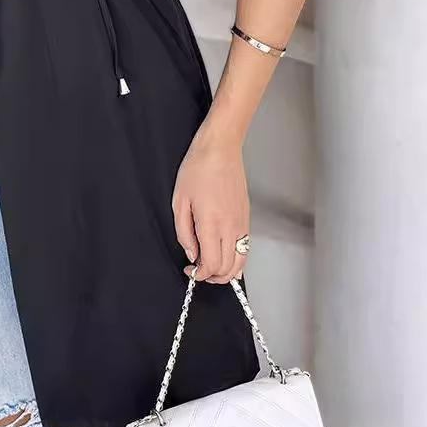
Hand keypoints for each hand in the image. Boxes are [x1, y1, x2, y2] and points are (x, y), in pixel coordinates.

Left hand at [171, 120, 249, 284]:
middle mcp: (231, 227)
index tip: (189, 271)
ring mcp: (242, 224)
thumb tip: (192, 253)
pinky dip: (237, 260)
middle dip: (211, 276)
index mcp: (212, 224)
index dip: (199, 275)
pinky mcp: (246, 218)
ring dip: (226, 272)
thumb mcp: (179, 201)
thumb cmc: (198, 169)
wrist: (220, 150)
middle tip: (198, 271)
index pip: (210, 264)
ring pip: (240, 262)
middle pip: (227, 268)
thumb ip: (184, 233)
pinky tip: (227, 259)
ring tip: (211, 268)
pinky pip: (246, 249)